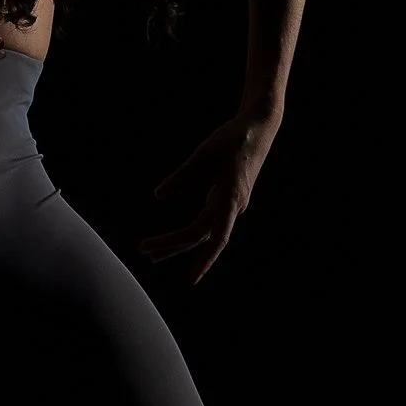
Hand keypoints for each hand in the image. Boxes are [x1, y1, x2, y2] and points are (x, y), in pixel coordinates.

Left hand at [142, 105, 283, 285]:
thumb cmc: (234, 138)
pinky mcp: (228, 197)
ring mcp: (230, 204)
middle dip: (173, 246)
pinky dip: (189, 230)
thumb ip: (183, 176)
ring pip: (202, 230)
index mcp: (230, 199)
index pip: (215, 238)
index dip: (204, 260)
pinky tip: (178, 237)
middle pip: (201, 236)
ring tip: (154, 253)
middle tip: (146, 253)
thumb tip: (159, 196)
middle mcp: (232, 207)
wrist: (259, 126)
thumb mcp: (204, 154)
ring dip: (178, 241)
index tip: (191, 278)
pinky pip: (207, 222)